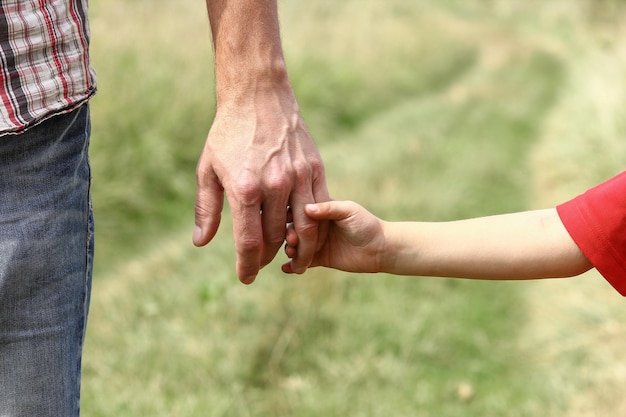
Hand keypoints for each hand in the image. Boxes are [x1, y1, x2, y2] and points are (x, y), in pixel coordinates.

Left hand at [193, 90, 328, 283]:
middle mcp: (274, 186)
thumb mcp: (208, 170)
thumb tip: (201, 243)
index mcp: (244, 189)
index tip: (245, 278)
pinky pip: (319, 208)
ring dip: (296, 249)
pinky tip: (302, 231)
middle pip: (275, 239)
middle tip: (259, 263)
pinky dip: (312, 226)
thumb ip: (206, 209)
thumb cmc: (228, 134)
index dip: (247, 266)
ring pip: (304, 229)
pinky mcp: (314, 169)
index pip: (249, 243)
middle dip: (266, 257)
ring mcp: (298, 177)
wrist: (258, 97)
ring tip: (287, 256)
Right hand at [283, 201, 385, 273]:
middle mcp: (316, 225)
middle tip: (292, 240)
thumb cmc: (366, 224)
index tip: (287, 218)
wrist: (380, 248)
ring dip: (290, 249)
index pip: (300, 210)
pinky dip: (292, 265)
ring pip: (296, 246)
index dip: (291, 214)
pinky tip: (286, 268)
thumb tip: (306, 208)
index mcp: (321, 209)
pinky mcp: (320, 258)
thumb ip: (328, 208)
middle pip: (295, 228)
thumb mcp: (348, 211)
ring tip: (291, 252)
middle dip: (290, 234)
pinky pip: (302, 262)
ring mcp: (316, 242)